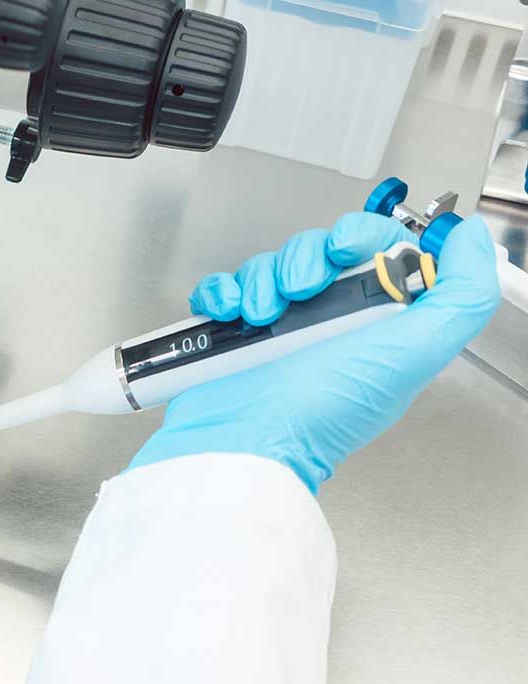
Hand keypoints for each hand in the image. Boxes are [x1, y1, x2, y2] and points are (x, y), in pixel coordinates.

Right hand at [129, 213, 500, 491]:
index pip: (375, 249)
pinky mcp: (229, 335)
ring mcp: (274, 329)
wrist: (248, 442)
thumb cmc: (323, 414)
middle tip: (300, 293)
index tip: (344, 252)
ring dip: (260, 281)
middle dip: (302, 261)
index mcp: (373, 323)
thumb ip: (463, 296)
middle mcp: (326, 323)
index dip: (359, 236)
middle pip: (315, 251)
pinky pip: (222, 288)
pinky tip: (230, 314)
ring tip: (261, 317)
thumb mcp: (414, 354)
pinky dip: (220, 293)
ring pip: (267, 266)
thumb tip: (468, 239)